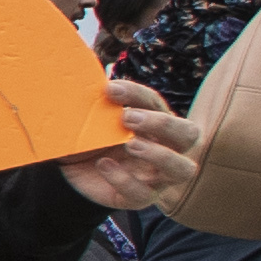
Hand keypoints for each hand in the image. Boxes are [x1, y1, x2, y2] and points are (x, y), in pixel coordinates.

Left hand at [61, 77, 198, 210]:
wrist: (70, 171)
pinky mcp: (139, 197)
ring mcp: (156, 175)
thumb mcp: (88, 117)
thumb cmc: (90, 137)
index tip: (110, 89)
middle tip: (128, 118)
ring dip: (160, 155)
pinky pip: (144, 194)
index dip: (137, 94)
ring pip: (183, 169)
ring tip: (130, 144)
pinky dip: (125, 179)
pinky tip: (103, 165)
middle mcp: (164, 147)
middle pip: (189, 134)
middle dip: (163, 124)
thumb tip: (76, 64)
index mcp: (154, 122)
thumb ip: (91, 97)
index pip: (156, 103)